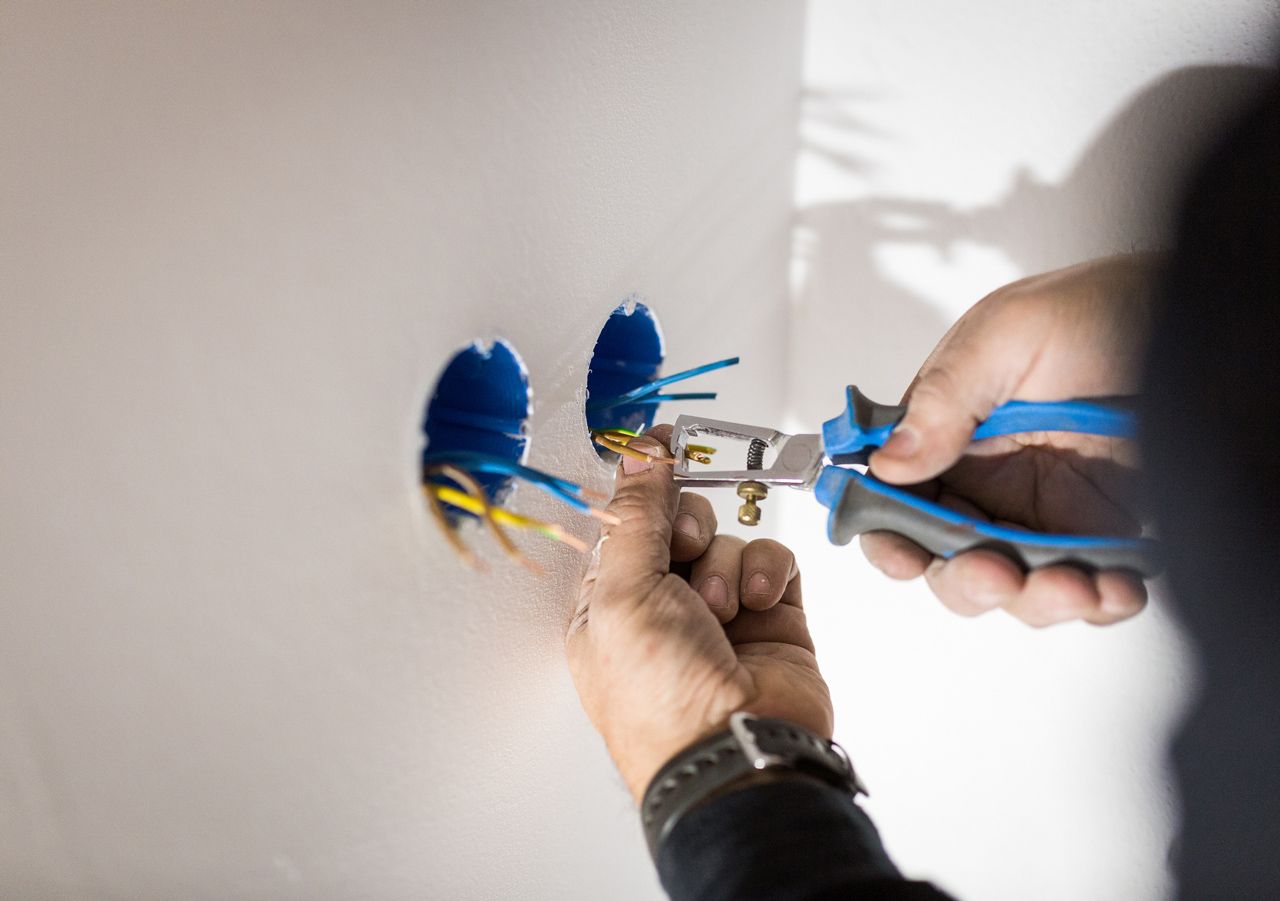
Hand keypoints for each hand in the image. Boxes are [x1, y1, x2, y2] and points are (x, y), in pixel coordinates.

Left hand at [567, 426, 831, 800]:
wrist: (736, 752)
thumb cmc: (660, 694)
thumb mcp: (625, 591)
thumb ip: (637, 512)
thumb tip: (639, 449)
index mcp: (609, 603)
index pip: (624, 523)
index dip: (642, 485)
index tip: (661, 443)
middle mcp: (663, 605)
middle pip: (679, 522)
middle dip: (687, 528)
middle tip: (685, 549)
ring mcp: (722, 612)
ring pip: (729, 539)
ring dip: (727, 564)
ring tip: (723, 608)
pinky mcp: (773, 618)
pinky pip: (773, 559)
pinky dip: (768, 572)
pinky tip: (759, 604)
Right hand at [863, 254, 1159, 626]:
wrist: (1188, 311)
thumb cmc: (1097, 306)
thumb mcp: (1006, 334)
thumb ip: (943, 398)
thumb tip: (890, 460)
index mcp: (947, 434)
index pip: (894, 502)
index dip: (890, 538)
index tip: (907, 557)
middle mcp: (987, 480)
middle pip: (948, 561)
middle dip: (967, 581)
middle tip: (997, 573)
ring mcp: (1045, 510)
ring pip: (1016, 589)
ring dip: (1038, 601)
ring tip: (1075, 584)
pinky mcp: (1103, 530)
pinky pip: (1090, 586)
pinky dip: (1100, 601)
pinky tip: (1115, 587)